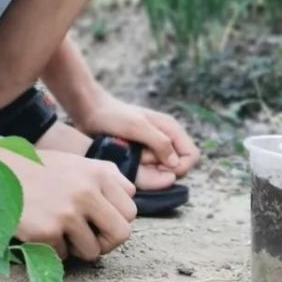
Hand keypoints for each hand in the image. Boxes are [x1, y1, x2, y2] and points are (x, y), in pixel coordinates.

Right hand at [0, 148, 135, 262]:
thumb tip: (127, 210)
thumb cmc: (40, 170)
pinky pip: (64, 256)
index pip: (131, 209)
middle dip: (107, 242)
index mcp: (100, 173)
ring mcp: (68, 212)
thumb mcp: (79, 164)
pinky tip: (41, 230)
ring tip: (62, 232)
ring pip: (93, 251)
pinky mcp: (48, 231)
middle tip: (91, 238)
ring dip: (79, 248)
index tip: (101, 220)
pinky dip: (54, 249)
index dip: (117, 219)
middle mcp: (88, 191)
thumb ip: (106, 181)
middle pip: (121, 234)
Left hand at [72, 89, 199, 178]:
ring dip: (149, 170)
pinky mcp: (141, 153)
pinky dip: (140, 170)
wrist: (90, 111)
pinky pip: (148, 169)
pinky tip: (126, 161)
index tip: (159, 168)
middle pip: (177, 166)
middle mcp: (166, 138)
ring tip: (131, 157)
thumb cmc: (113, 116)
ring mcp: (153, 147)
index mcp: (171, 128)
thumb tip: (175, 164)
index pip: (191, 156)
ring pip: (161, 170)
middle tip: (140, 160)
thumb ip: (159, 142)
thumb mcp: (137, 127)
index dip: (179, 167)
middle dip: (161, 169)